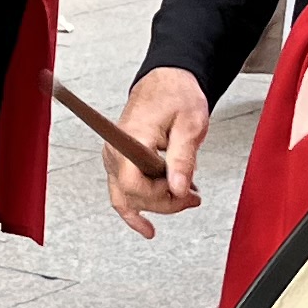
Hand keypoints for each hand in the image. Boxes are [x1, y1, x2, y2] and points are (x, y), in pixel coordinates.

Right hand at [105, 68, 213, 237]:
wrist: (167, 82)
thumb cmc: (177, 96)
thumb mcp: (190, 125)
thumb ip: (183, 159)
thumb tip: (178, 189)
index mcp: (130, 139)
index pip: (133, 184)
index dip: (160, 196)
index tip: (185, 192)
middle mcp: (115, 150)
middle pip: (132, 196)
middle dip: (165, 202)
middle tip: (193, 196)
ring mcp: (114, 158)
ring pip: (128, 198)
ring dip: (156, 205)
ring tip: (184, 199)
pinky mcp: (118, 162)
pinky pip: (121, 193)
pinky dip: (134, 211)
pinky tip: (146, 225)